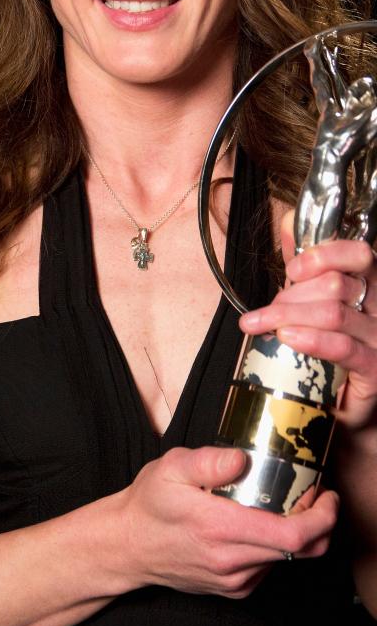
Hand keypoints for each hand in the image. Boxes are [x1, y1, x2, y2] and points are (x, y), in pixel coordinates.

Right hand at [112, 446, 338, 598]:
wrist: (127, 546)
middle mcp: (231, 561)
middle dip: (319, 522)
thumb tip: (241, 458)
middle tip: (313, 496)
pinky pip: (269, 567)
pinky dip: (274, 546)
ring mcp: (234, 580)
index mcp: (220, 528)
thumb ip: (208, 461)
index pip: (292, 535)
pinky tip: (256, 525)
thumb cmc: (148, 504)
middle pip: (302, 551)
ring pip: (287, 560)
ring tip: (280, 505)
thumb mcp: (170, 468)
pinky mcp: (233, 589)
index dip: (322, 517)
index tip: (326, 496)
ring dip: (295, 534)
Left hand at [239, 211, 376, 431]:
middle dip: (291, 296)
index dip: (323, 254)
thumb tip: (287, 223)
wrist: (345, 402)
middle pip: (337, 284)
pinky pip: (343, 347)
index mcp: (371, 284)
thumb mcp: (315, 299)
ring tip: (261, 325)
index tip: (290, 269)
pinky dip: (311, 339)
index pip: (360, 254)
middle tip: (264, 312)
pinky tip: (286, 337)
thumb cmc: (332, 345)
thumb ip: (304, 264)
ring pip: (334, 313)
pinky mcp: (376, 368)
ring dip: (289, 316)